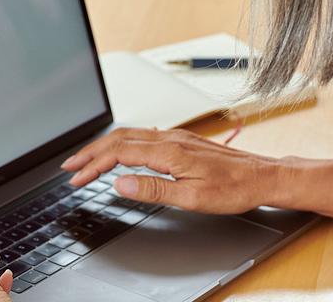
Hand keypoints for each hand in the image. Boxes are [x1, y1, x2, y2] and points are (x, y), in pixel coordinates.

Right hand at [61, 127, 280, 213]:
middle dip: (89, 152)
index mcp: (168, 151)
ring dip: (103, 147)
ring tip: (86, 160)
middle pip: (117, 139)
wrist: (263, 176)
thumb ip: (154, 188)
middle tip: (69, 167)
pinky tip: (119, 151)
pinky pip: (142, 136)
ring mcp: (175, 137)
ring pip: (128, 135)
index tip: (76, 178)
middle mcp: (168, 138)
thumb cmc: (234, 188)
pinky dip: (121, 144)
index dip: (93, 165)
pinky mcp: (180, 141)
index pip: (118, 154)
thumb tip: (120, 183)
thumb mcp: (192, 197)